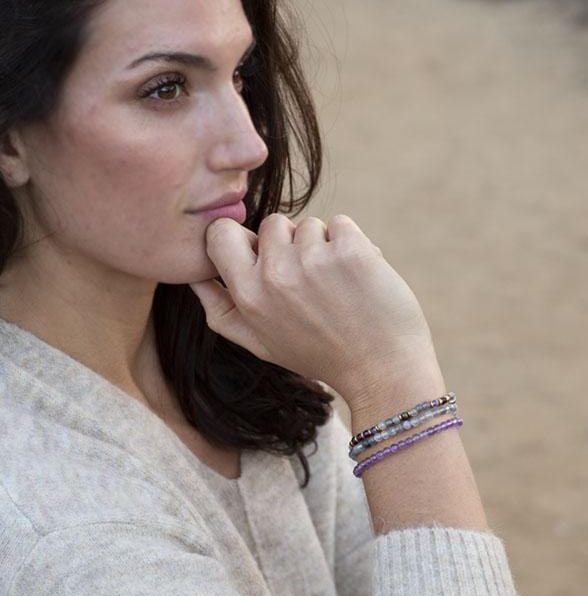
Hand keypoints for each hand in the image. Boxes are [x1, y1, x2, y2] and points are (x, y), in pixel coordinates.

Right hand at [189, 213, 438, 405]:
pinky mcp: (351, 250)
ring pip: (310, 224)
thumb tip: (195, 279)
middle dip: (293, 244)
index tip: (264, 255)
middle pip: (272, 224)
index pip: (221, 233)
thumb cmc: (322, 357)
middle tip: (314, 285)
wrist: (384, 371)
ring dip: (326, 247)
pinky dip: (354, 244)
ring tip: (340, 288)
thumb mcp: (261, 344)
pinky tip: (361, 278)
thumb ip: (222, 312)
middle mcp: (275, 275)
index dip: (244, 238)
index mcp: (248, 296)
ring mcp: (313, 260)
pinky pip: (342, 224)